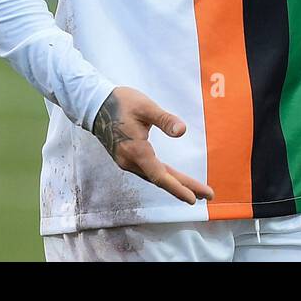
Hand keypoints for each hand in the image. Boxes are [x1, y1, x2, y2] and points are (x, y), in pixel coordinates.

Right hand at [91, 87, 214, 205]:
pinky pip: (147, 171)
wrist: (94, 104)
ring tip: (194, 190)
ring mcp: (126, 161)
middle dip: (184, 188)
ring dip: (174, 183)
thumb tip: (182, 131)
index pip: (160, 175)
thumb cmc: (120, 102)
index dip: (178, 188)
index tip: (195, 198)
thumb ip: (165, 119)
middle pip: (161, 179)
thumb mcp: (145, 107)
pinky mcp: (125, 157)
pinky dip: (162, 176)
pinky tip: (171, 178)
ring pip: (154, 176)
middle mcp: (130, 161)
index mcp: (136, 151)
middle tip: (207, 195)